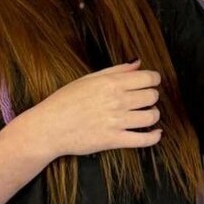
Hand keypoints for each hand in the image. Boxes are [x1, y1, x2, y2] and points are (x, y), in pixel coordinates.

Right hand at [35, 59, 162, 157]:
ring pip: (151, 116)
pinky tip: (155, 133)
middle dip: (152, 96)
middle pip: (152, 96)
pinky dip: (154, 137)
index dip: (154, 79)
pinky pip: (143, 140)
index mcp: (111, 83)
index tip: (152, 82)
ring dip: (153, 115)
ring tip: (147, 115)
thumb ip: (116, 70)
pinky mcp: (114, 140)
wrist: (48, 127)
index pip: (148, 78)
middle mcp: (117, 101)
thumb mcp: (88, 79)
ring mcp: (116, 121)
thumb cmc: (64, 101)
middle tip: (146, 99)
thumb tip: (137, 62)